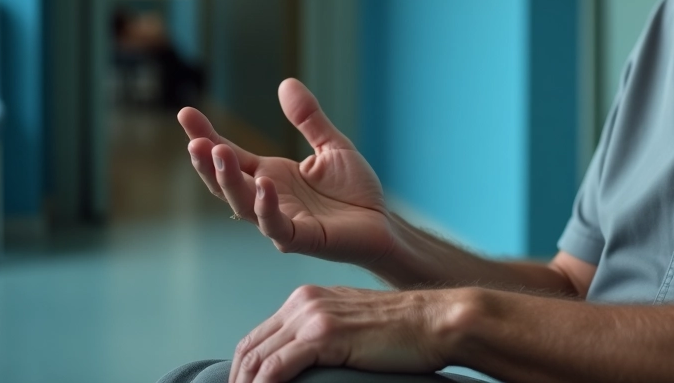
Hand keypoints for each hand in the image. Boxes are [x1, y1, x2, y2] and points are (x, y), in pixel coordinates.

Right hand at [178, 79, 394, 266]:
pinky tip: (263, 185)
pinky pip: (276, 225)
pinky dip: (266, 207)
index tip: (185, 113)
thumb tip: (286, 83)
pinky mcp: (301, 238)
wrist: (383, 223)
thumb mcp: (331, 145)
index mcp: (271, 176)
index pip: (231, 155)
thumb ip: (308, 119)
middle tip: (194, 140)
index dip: (207, 136)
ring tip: (218, 153)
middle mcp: (268, 198)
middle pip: (225, 182)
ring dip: (228, 181)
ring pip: (243, 204)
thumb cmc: (354, 190)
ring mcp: (281, 220)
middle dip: (206, 162)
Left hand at [229, 285, 459, 382]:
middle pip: (249, 349)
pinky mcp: (324, 335)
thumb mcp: (351, 326)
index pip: (257, 338)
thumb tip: (302, 367)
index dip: (242, 371)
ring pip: (257, 360)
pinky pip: (276, 369)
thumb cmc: (403, 331)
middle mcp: (303, 302)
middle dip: (238, 382)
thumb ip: (322, 338)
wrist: (435, 321)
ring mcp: (312, 316)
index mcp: (307, 299)